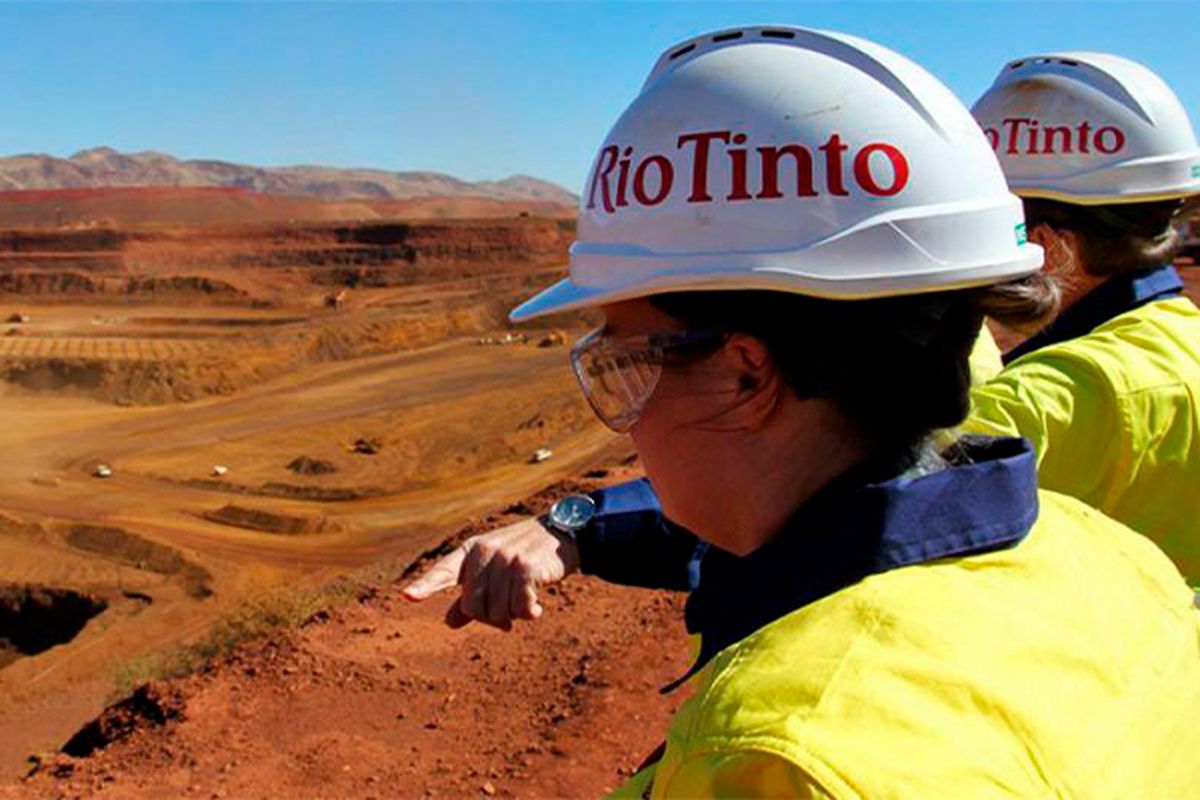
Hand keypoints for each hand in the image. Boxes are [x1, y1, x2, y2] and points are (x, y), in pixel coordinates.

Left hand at [402, 517, 581, 629]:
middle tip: (508, 616)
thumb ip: (471, 595)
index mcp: (471, 551)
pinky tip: (537, 608)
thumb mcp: (495, 570)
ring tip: (526, 603)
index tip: (407, 596)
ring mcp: (505, 559)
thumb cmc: (525, 554)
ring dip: (514, 616)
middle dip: (491, 619)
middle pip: (473, 608)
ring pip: (497, 612)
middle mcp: (484, 553)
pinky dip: (529, 614)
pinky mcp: (526, 568)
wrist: (562, 535)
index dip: (425, 585)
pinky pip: (519, 609)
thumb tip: (449, 622)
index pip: (443, 571)